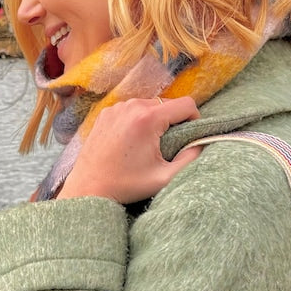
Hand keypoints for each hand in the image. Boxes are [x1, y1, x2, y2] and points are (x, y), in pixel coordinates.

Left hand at [57, 97, 202, 202]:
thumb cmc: (125, 185)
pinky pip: (131, 110)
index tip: (189, 137)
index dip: (194, 120)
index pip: (186, 104)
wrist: (88, 187)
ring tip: (148, 144)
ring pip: (150, 105)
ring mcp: (116, 107)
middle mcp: (131, 106)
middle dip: (173, 121)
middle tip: (167, 145)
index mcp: (147, 119)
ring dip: (155, 120)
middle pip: (168, 103)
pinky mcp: (106, 112)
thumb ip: (190, 159)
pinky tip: (131, 141)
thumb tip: (202, 143)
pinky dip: (137, 121)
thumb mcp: (164, 177)